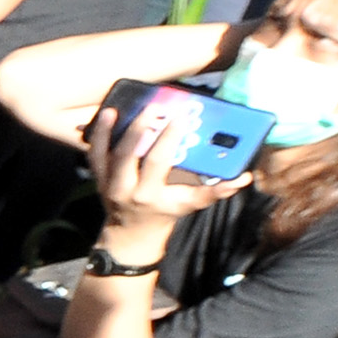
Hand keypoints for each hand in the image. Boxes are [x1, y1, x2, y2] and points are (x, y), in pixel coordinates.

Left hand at [88, 97, 250, 232]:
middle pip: (130, 155)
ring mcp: (108, 183)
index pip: (159, 161)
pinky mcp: (98, 177)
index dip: (170, 138)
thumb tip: (242, 178)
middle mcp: (126, 189)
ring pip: (109, 153)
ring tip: (127, 107)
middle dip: (143, 129)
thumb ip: (215, 191)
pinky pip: (94, 154)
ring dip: (117, 129)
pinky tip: (108, 112)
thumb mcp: (191, 204)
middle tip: (158, 107)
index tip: (183, 117)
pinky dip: (99, 134)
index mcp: (151, 194)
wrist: (133, 231)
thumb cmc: (167, 211)